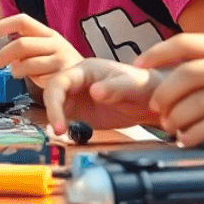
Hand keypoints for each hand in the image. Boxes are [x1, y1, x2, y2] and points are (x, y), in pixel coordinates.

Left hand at [0, 14, 81, 84]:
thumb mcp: (44, 51)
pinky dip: (34, 81)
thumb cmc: (62, 67)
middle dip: (4, 54)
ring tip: (17, 74)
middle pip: (22, 43)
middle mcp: (56, 42)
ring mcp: (61, 58)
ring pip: (28, 62)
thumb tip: (6, 54)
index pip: (21, 21)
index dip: (1, 25)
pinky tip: (38, 82)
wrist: (93, 82)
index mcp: (48, 33)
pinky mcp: (65, 75)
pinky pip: (40, 78)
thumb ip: (26, 49)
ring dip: (18, 70)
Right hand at [42, 58, 160, 136]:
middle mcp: (78, 82)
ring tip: (62, 134)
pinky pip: (65, 117)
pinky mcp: (82, 112)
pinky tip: (68, 134)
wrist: (151, 101)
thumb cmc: (142, 85)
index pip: (61, 81)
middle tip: (58, 130)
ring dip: (55, 119)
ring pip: (56, 105)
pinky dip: (63, 126)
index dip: (56, 100)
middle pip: (53, 92)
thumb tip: (94, 91)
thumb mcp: (131, 84)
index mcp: (85, 70)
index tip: (59, 120)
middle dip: (53, 111)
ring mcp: (78, 97)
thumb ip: (113, 88)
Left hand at [136, 34, 203, 145]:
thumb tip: (171, 77)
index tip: (138, 66)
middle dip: (164, 93)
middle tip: (155, 108)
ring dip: (178, 117)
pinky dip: (197, 134)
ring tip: (170, 127)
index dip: (157, 53)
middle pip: (185, 74)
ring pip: (199, 102)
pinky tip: (189, 140)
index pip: (184, 43)